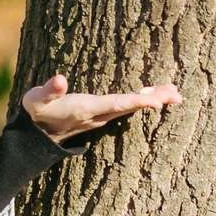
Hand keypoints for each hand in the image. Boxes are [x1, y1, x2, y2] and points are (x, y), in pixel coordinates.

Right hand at [21, 73, 181, 143]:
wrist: (37, 135)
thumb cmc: (38, 112)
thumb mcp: (37, 100)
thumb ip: (48, 90)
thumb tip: (60, 79)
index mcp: (86, 109)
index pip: (116, 104)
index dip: (136, 102)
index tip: (157, 101)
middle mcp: (99, 115)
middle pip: (131, 107)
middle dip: (154, 101)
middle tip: (178, 95)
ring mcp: (102, 117)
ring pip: (132, 108)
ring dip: (153, 100)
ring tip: (175, 94)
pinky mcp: (103, 115)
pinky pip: (127, 108)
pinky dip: (143, 101)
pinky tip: (155, 96)